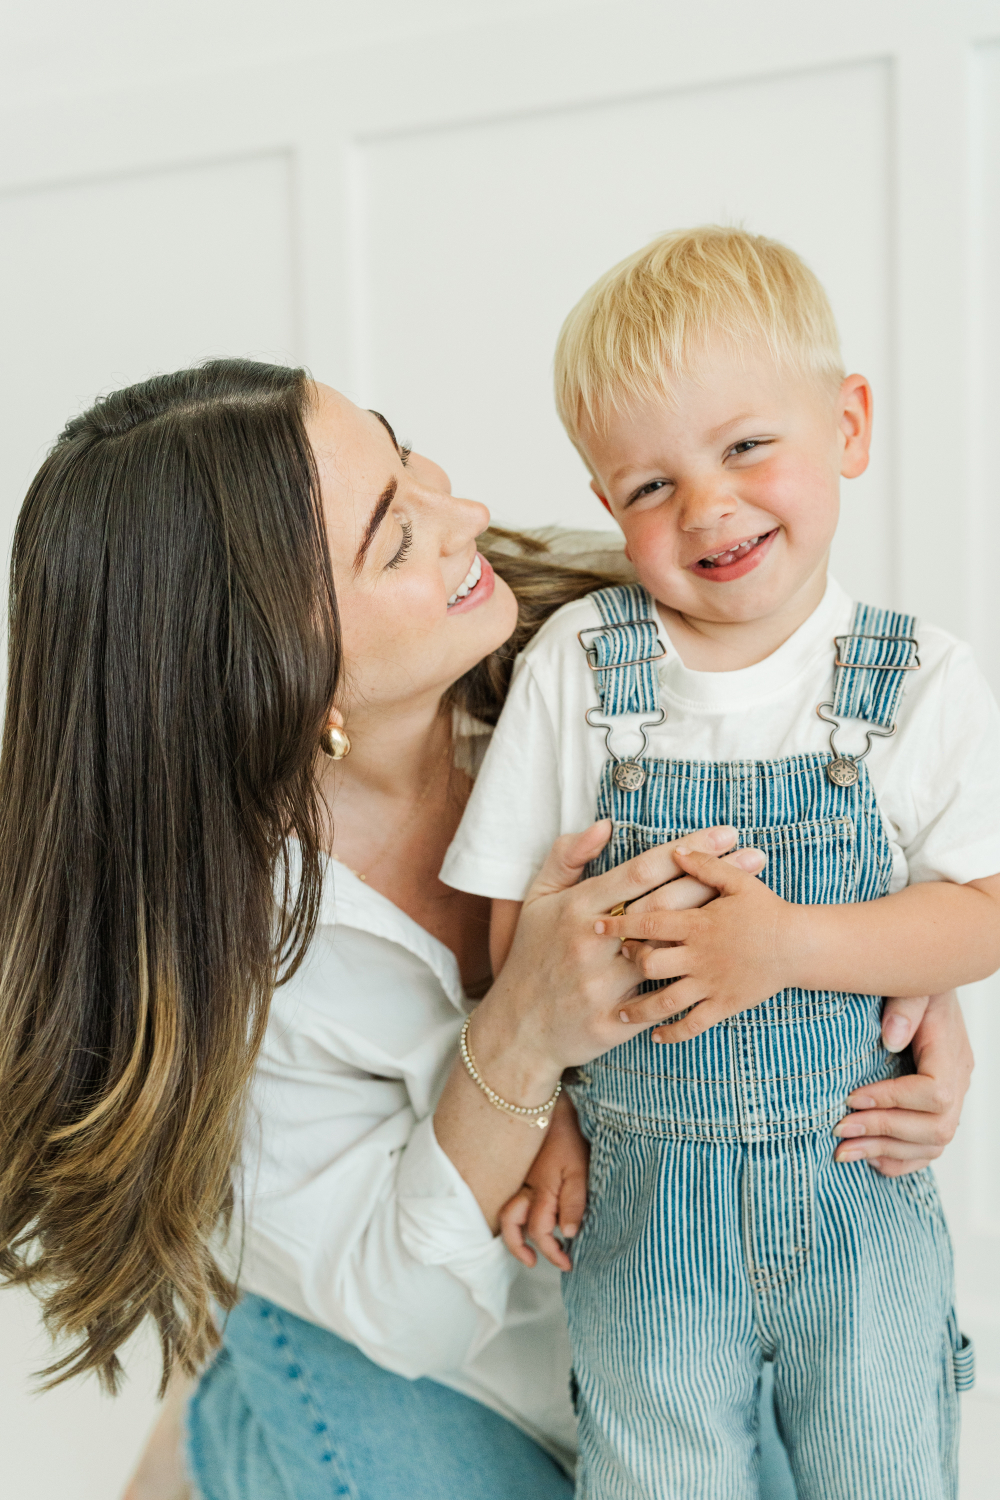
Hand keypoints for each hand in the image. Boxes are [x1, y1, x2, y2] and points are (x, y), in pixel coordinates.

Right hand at [469, 824, 764, 1090]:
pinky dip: (694, 982)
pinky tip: (731, 968)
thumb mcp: (537, 899)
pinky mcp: (613, 1022)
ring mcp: (604, 985)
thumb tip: (605, 824)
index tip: (725, 833)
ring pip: (672, 950)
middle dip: (716, 878)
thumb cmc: (532, 955)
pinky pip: (663, 999)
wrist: (517, 1028)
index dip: (688, 850)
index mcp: (578, 908)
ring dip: (716, 926)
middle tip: (756, 858)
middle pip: (668, 904)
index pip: (643, 870)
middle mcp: (593, 943)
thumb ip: (567, 856)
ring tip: (753, 908)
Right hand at [499, 1096, 588, 1270]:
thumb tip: (568, 1233)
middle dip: (518, 1247)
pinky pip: (508, 1195)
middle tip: (533, 1261)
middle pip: (509, 1224)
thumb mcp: (580, 1169)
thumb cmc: (568, 1133)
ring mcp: (515, 1175)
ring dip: (513, 1231)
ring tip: (526, 1244)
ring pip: (504, 1211)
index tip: (567, 1263)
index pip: (539, 1231)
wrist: (548, 1099)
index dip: (552, 1252)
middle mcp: (522, 1186)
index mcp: (540, 1190)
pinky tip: (524, 1212)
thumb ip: (574, 1202)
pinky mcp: (515, 1166)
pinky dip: (513, 1211)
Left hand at [602, 845, 789, 1042]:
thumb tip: (674, 849)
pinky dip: (672, 1032)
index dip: (618, 923)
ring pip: (666, 1001)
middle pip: (650, 964)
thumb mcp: (737, 882)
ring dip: (639, 1009)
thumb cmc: (767, 910)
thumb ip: (704, 865)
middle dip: (628, 965)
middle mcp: (699, 956)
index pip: (648, 922)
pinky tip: (656, 1036)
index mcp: (698, 923)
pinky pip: (693, 1024)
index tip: (594, 924)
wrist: (800, 946)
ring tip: (619, 1012)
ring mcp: (711, 983)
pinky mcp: (724, 1005)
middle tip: (612, 964)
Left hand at [832, 990, 973, 1174]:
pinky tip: (868, 1157)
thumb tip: (891, 1039)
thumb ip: (904, 1006)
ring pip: (932, 1145)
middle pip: (936, 1127)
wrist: (924, 985)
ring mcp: (953, 1098)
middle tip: (839, 1127)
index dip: (893, 1100)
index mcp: (950, 1052)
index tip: (852, 1097)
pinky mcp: (938, 1110)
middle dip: (884, 1131)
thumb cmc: (913, 984)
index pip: (935, 1093)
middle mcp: (958, 1080)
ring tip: (843, 1149)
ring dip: (885, 1151)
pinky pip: (928, 1150)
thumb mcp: (910, 983)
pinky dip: (899, 1160)